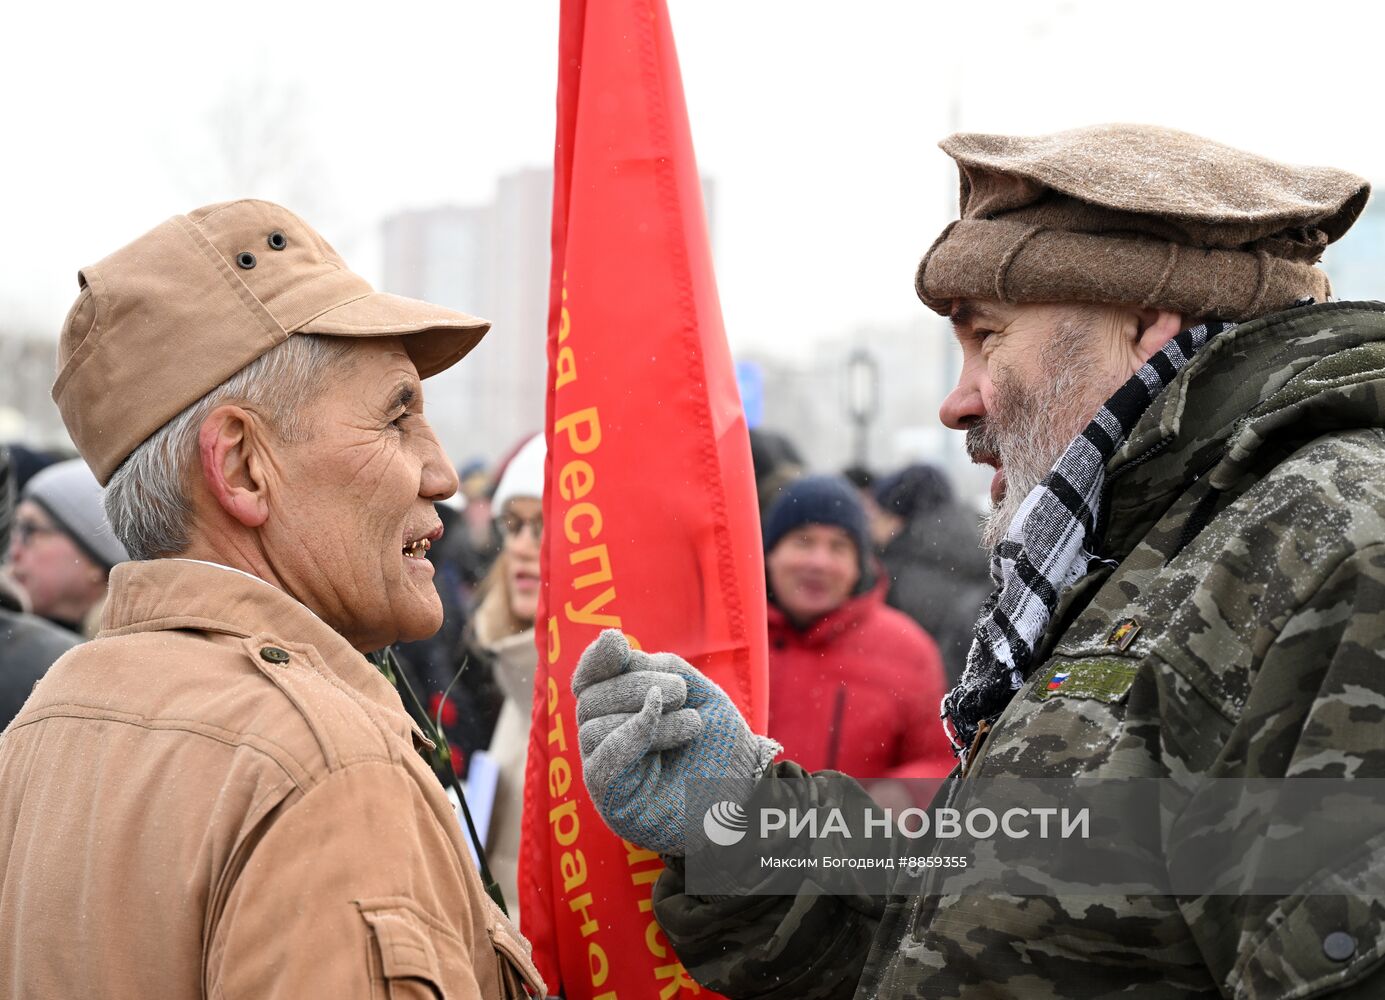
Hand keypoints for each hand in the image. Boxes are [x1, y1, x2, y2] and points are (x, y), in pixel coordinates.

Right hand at [573, 630, 778, 855]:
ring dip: (645, 714)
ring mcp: (605, 772)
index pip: (588, 682)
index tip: (616, 643)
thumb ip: (660, 666)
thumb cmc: (721, 748)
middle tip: (680, 690)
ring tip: (692, 722)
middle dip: (634, 684)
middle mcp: (604, 742)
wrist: (747, 795)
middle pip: (589, 700)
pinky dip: (629, 736)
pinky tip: (659, 722)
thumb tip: (613, 643)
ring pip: (593, 729)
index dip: (595, 660)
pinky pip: (602, 764)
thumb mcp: (697, 693)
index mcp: (619, 714)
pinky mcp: (612, 802)